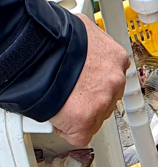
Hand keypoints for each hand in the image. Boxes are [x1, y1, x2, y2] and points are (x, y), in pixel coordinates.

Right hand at [50, 15, 128, 146]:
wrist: (33, 51)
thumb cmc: (50, 38)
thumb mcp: (80, 31)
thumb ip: (90, 46)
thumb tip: (85, 49)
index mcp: (114, 57)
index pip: (112, 77)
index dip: (96, 81)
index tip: (87, 83)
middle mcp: (114, 81)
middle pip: (106, 99)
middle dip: (90, 98)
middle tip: (71, 91)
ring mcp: (102, 103)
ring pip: (95, 117)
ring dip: (80, 113)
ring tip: (60, 98)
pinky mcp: (85, 123)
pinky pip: (80, 135)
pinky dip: (67, 129)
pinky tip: (57, 115)